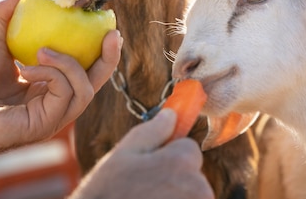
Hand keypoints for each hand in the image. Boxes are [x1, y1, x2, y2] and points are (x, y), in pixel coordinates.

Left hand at [0, 0, 122, 166]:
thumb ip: (6, 17)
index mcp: (50, 89)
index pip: (86, 70)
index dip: (100, 51)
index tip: (107, 25)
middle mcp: (56, 104)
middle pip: (96, 82)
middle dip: (109, 58)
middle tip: (113, 34)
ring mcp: (53, 117)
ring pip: (85, 89)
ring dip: (69, 63)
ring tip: (43, 50)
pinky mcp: (45, 124)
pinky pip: (66, 94)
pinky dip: (53, 75)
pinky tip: (28, 69)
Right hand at [70, 109, 213, 198]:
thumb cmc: (106, 193)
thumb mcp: (122, 155)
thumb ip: (153, 131)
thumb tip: (171, 115)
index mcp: (181, 161)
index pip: (189, 149)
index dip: (168, 158)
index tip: (149, 171)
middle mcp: (198, 186)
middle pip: (193, 175)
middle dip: (173, 180)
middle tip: (143, 191)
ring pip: (192, 195)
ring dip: (174, 196)